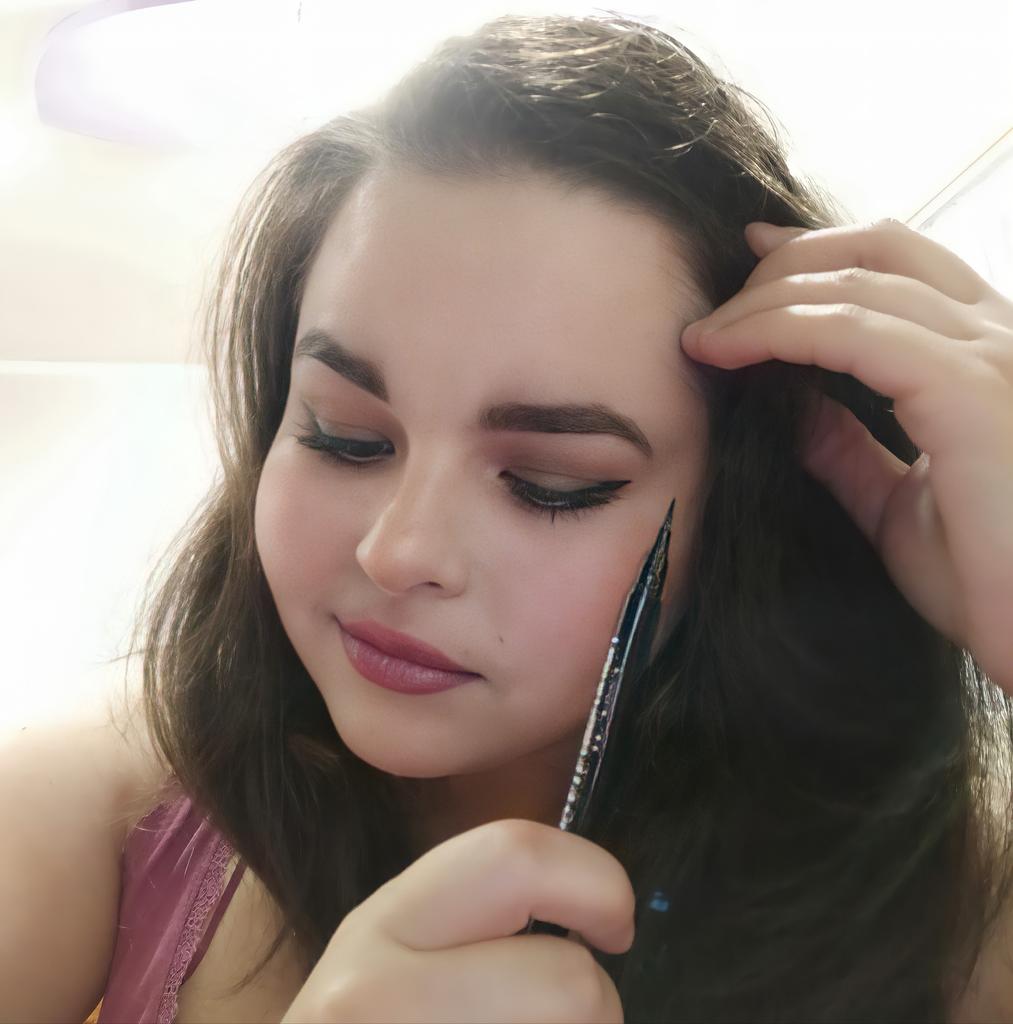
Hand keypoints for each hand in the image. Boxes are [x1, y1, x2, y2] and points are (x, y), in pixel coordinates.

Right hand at [279, 818, 634, 1023]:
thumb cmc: (375, 1022)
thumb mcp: (401, 954)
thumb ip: (478, 918)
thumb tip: (597, 912)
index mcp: (385, 920)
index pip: (515, 856)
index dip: (597, 881)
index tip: (613, 926)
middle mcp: (372, 990)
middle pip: (568, 983)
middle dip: (598, 1003)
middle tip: (582, 1015)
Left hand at [681, 218, 1012, 693]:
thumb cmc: (987, 585)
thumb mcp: (895, 505)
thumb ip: (848, 449)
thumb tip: (792, 405)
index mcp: (984, 358)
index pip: (900, 265)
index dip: (817, 255)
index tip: (748, 266)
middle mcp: (997, 339)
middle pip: (878, 248)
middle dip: (783, 265)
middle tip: (715, 305)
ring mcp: (989, 358)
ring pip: (855, 283)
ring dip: (763, 301)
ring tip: (704, 335)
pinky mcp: (969, 390)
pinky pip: (852, 331)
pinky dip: (778, 329)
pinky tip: (726, 349)